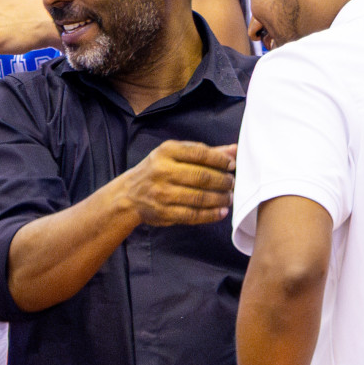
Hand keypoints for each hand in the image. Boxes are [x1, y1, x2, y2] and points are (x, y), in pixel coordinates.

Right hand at [119, 141, 236, 226]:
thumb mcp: (175, 154)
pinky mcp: (163, 212)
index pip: (200, 153)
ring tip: (230, 197)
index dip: (220, 160)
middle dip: (223, 181)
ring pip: (199, 197)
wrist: (128, 195)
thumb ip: (206, 152)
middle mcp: (162, 171)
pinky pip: (193, 215)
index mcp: (167, 151)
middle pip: (202, 177)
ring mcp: (162, 193)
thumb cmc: (158, 170)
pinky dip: (211, 214)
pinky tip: (222, 211)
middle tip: (233, 183)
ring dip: (220, 198)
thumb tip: (235, 150)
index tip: (232, 165)